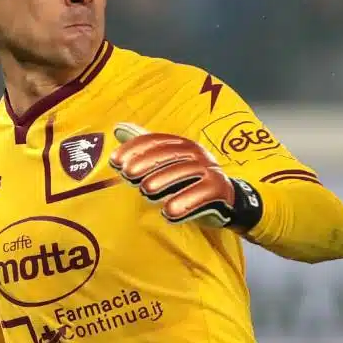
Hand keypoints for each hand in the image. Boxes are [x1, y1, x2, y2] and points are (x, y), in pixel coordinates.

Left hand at [109, 123, 262, 229]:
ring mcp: (209, 170)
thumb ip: (146, 147)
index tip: (115, 161)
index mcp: (182, 145)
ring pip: (186, 173)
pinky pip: (202, 195)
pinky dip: (186, 203)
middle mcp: (196, 154)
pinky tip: (169, 213)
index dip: (135, 148)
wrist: (227, 198)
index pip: (156, 141)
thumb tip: (118, 128)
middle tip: (128, 175)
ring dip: (165, 181)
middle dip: (147, 163)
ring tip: (147, 192)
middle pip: (170, 155)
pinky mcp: (219, 189)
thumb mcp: (168, 162)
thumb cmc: (190, 180)